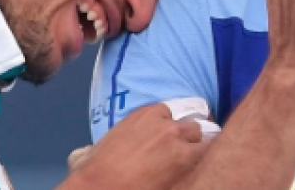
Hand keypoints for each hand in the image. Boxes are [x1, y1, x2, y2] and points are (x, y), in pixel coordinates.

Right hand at [60, 104, 206, 189]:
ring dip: (204, 150)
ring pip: (207, 139)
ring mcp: (179, 144)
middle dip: (193, 138)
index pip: (172, 112)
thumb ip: (94, 147)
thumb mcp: (89, 152)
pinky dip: (208, 164)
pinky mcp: (187, 163)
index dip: (173, 127)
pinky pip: (209, 156)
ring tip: (202, 163)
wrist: (101, 189)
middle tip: (189, 152)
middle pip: (193, 125)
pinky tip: (206, 172)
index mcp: (144, 116)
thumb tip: (85, 153)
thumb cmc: (92, 175)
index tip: (173, 138)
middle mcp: (165, 125)